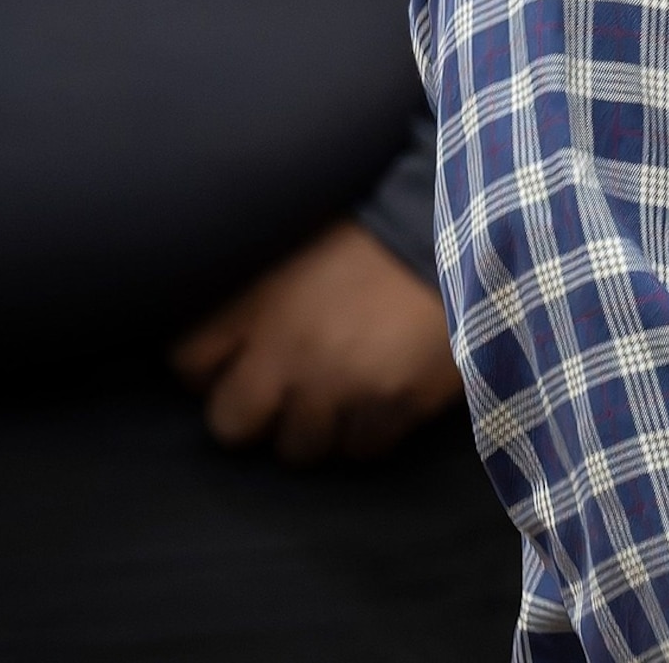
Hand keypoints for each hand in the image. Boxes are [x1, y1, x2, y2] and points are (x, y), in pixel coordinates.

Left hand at [171, 220, 461, 462]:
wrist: (481, 222)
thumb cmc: (392, 219)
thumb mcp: (308, 229)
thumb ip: (264, 277)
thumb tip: (233, 323)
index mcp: (258, 296)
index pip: (188, 363)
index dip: (212, 368)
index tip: (239, 360)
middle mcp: (286, 348)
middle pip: (231, 423)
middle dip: (255, 410)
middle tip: (286, 389)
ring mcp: (339, 382)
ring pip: (299, 448)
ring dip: (319, 424)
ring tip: (347, 387)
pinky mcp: (393, 403)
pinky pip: (363, 448)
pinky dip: (373, 427)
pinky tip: (390, 389)